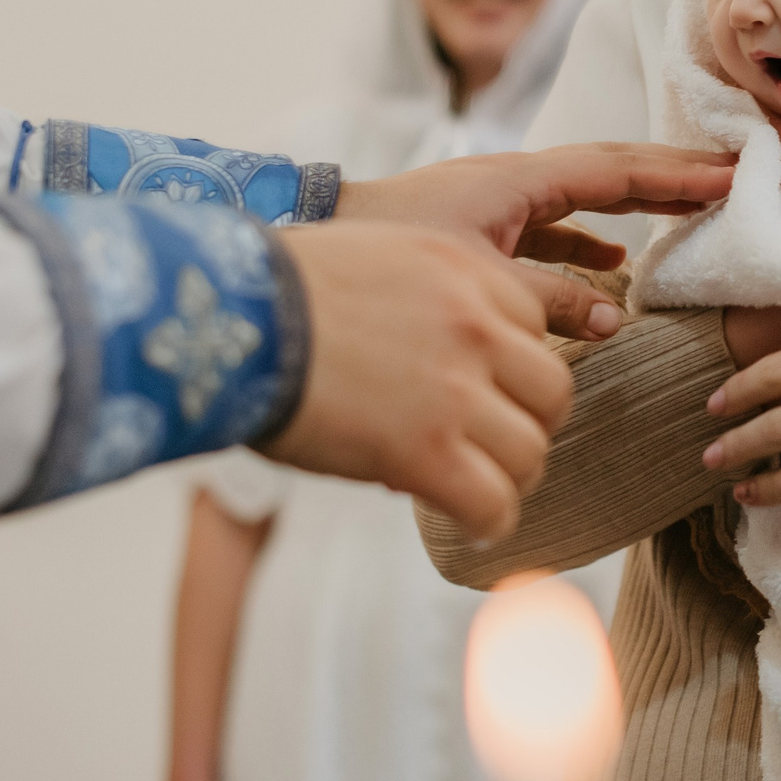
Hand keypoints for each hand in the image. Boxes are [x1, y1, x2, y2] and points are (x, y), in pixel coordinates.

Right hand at [260, 224, 570, 540]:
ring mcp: (456, 391)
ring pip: (530, 451)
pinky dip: (488, 521)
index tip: (492, 389)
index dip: (515, 364)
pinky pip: (494, 502)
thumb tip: (434, 348)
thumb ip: (426, 298)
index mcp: (465, 271)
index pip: (537, 323)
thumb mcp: (375, 259)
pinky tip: (471, 521)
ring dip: (508, 476)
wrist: (228, 317)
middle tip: (494, 443)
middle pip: (552, 390)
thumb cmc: (275, 291)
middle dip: (527, 422)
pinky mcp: (427, 451)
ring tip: (479, 487)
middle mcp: (475, 327)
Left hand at [334, 144, 735, 338]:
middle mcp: (508, 184)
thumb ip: (547, 301)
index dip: (675, 174)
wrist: (298, 262)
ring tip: (687, 217)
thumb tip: (616, 315)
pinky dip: (587, 247)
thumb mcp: (473, 283)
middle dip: (668, 177)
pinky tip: (610, 276)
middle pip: (607, 172)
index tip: (731, 175)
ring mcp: (491, 205)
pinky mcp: (474, 233)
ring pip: (581, 201)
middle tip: (730, 179)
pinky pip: (550, 231)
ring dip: (632, 209)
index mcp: (513, 181)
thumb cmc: (379, 263)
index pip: (614, 170)